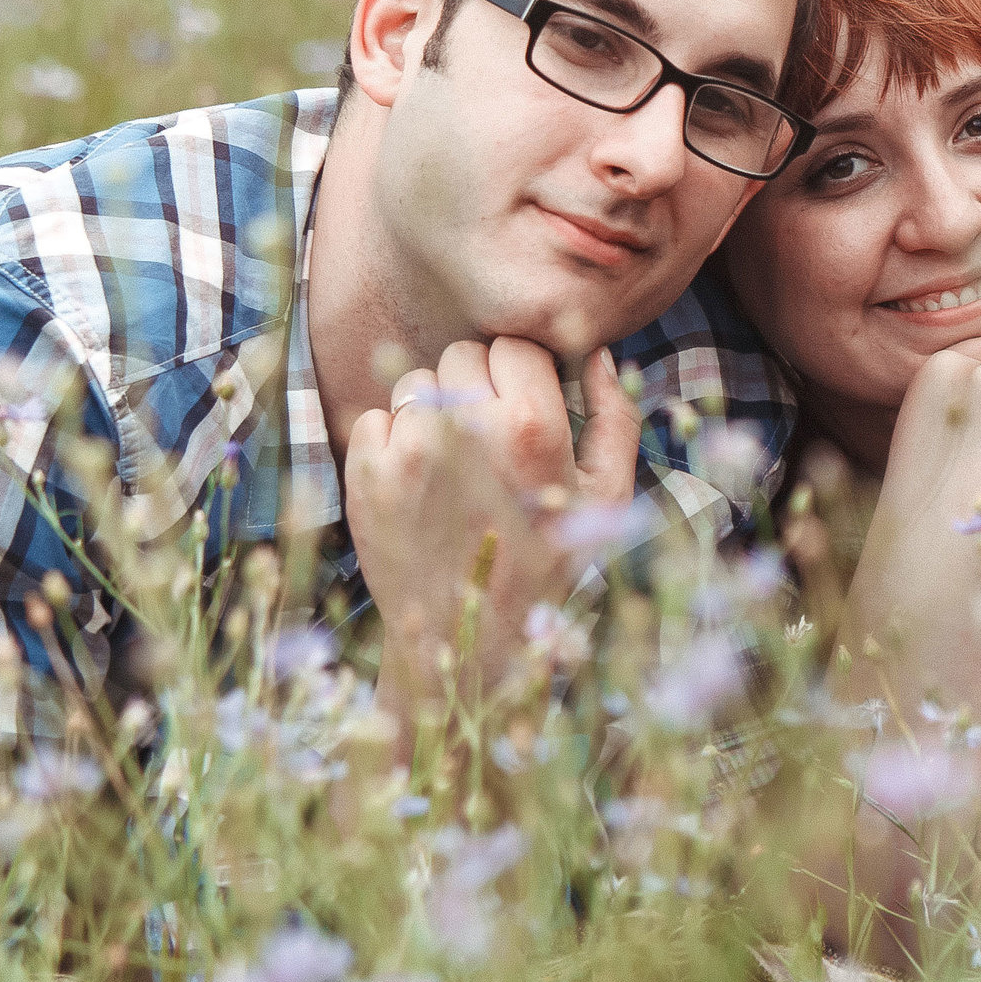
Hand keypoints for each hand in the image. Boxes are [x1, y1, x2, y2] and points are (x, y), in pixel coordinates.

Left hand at [343, 337, 638, 715]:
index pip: (515, 344)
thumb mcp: (609, 495)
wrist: (467, 637)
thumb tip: (593, 353)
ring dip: (433, 409)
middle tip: (489, 439)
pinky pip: (375, 418)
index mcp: (532, 425)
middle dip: (477, 385)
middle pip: (462, 354)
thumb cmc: (547, 564)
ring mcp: (408, 448)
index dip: (521, 371)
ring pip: (416, 382)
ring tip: (453, 463)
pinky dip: (392, 439)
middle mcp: (466, 426)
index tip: (523, 405)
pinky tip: (419, 482)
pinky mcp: (366, 473)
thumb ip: (614, 416)